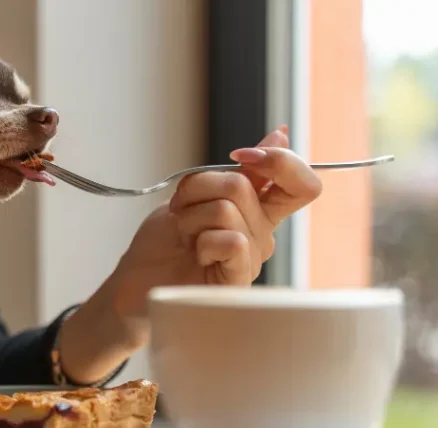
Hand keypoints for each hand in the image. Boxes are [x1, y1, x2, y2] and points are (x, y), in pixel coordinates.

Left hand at [58, 127, 322, 382]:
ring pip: (227, 208)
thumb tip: (281, 134)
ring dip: (189, 217)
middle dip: (196, 189)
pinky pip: (232, 241)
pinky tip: (194, 256)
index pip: (302, 183)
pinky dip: (201, 241)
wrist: (135, 284)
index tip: (240, 156)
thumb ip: (240, 172)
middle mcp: (262, 234)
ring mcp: (251, 259)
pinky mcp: (237, 281)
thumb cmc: (163, 244)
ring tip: (183, 238)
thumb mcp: (197, 195)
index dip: (279, 161)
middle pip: (242, 184)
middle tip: (180, 213)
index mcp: (257, 211)